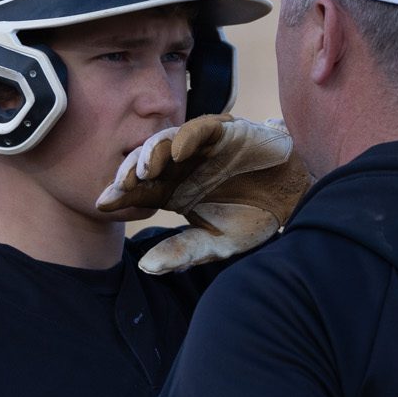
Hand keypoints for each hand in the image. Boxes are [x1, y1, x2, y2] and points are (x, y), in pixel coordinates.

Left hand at [98, 115, 310, 273]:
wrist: (295, 196)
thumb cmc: (255, 217)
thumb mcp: (218, 243)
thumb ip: (184, 252)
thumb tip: (145, 267)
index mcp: (174, 191)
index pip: (139, 191)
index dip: (120, 195)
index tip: (102, 204)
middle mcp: (181, 167)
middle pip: (145, 164)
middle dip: (129, 174)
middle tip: (118, 187)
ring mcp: (200, 148)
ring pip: (166, 142)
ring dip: (152, 153)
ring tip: (144, 171)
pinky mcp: (224, 132)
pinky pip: (199, 129)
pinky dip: (187, 138)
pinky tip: (177, 153)